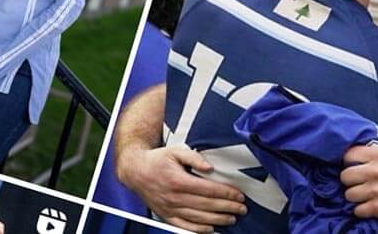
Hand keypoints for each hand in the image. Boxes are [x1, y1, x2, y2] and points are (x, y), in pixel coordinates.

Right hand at [116, 145, 244, 232]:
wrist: (135, 170)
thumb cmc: (156, 160)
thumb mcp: (175, 151)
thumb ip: (193, 157)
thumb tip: (209, 167)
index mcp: (178, 180)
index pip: (209, 190)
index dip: (226, 193)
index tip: (239, 195)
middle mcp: (174, 197)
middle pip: (207, 205)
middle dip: (228, 207)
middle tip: (242, 208)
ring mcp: (170, 208)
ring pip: (199, 218)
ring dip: (218, 219)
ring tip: (232, 218)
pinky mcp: (166, 215)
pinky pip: (185, 226)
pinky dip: (199, 230)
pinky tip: (211, 229)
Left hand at [341, 144, 377, 224]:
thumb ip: (373, 150)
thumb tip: (351, 149)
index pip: (349, 155)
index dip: (349, 163)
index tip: (354, 168)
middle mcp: (377, 171)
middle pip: (345, 176)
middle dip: (350, 182)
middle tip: (359, 184)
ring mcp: (377, 190)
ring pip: (349, 194)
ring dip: (355, 197)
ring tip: (365, 196)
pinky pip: (357, 210)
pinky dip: (362, 211)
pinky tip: (370, 207)